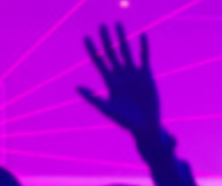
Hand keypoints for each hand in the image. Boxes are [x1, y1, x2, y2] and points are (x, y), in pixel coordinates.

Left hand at [78, 24, 160, 138]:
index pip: (98, 61)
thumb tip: (76, 87)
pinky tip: (142, 35)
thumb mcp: (105, 108)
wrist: (143, 125)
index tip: (85, 37)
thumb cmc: (123, 119)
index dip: (92, 49)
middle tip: (101, 25)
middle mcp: (120, 74)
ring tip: (118, 25)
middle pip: (111, 53)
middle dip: (106, 40)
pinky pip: (143, 58)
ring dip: (122, 39)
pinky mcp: (145, 75)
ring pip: (126, 52)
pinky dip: (143, 47)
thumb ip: (92, 97)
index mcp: (109, 81)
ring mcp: (132, 73)